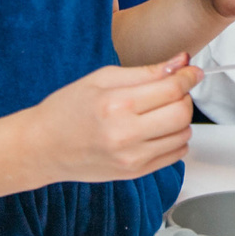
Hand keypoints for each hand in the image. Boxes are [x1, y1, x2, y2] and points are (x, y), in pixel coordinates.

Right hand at [25, 55, 199, 181]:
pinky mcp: (135, 173)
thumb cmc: (66, 110)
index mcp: (116, 104)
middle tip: (172, 90)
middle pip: (182, 112)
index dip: (188, 76)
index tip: (191, 71)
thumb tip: (181, 62)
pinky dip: (175, 139)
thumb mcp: (102, 78)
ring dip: (180, 119)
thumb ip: (146, 71)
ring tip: (160, 111)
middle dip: (184, 96)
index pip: (171, 89)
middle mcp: (126, 134)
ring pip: (183, 134)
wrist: (43, 147)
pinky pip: (176, 155)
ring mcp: (132, 158)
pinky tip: (157, 130)